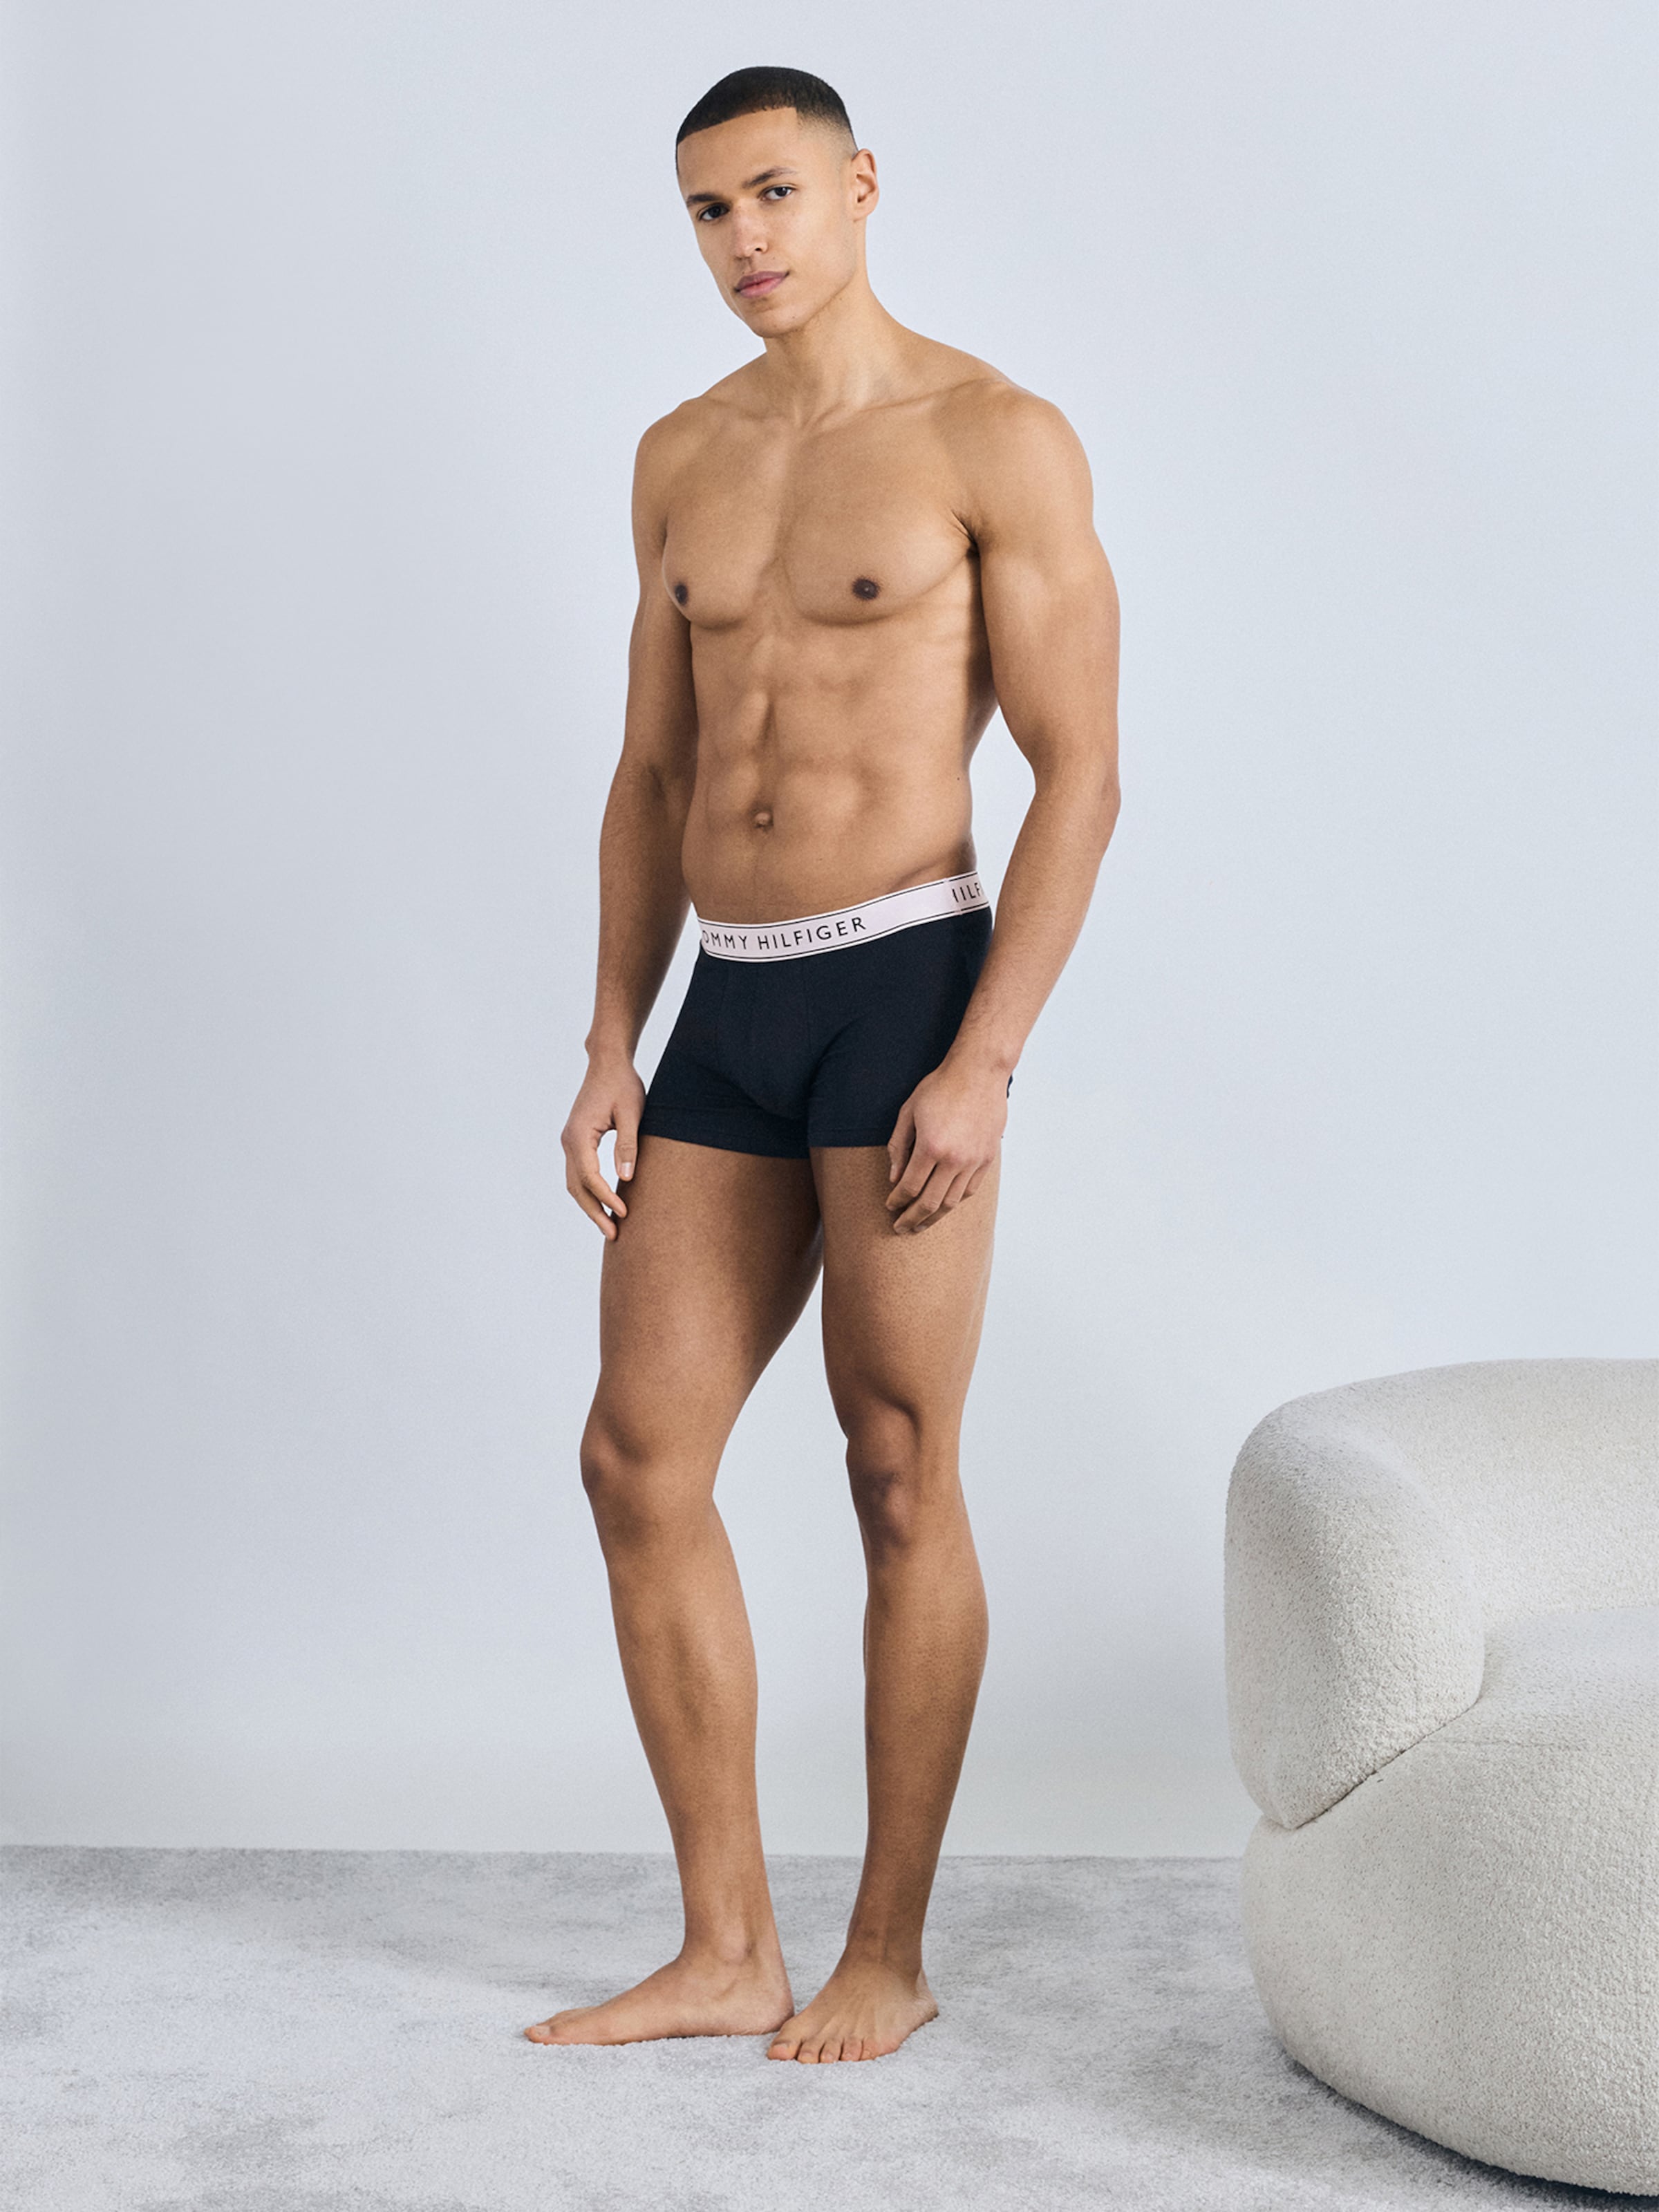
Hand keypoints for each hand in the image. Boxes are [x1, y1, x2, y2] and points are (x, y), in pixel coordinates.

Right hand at [562, 1057, 646, 1238]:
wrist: (607, 1063)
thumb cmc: (623, 1084)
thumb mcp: (632, 1113)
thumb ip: (628, 1144)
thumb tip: (626, 1178)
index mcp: (579, 1135)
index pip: (590, 1177)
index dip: (607, 1198)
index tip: (625, 1212)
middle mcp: (568, 1141)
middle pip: (577, 1187)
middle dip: (595, 1212)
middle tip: (615, 1234)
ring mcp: (569, 1142)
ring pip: (574, 1183)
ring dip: (591, 1205)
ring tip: (610, 1226)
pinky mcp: (576, 1141)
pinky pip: (579, 1173)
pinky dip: (589, 1192)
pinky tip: (606, 1203)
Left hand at [885, 1054, 1008, 1233]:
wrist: (979, 1072)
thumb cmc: (940, 1087)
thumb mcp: (908, 1112)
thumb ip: (898, 1146)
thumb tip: (895, 1178)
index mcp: (931, 1147)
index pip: (910, 1187)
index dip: (897, 1201)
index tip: (889, 1207)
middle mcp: (954, 1159)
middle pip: (930, 1203)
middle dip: (912, 1219)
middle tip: (900, 1228)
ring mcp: (974, 1161)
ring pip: (951, 1202)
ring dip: (934, 1217)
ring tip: (921, 1225)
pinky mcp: (987, 1158)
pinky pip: (969, 1190)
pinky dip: (954, 1202)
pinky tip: (943, 1205)